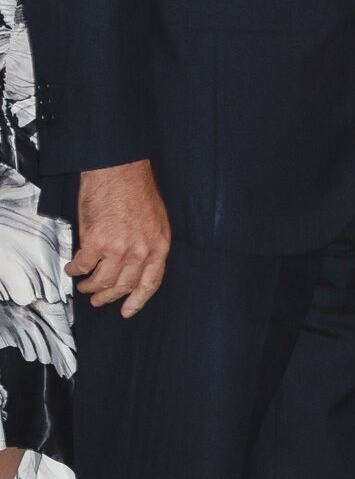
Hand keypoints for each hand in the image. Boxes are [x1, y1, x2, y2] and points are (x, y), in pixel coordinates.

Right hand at [67, 159, 171, 317]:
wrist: (118, 168)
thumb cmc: (136, 188)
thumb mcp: (155, 219)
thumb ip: (148, 244)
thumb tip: (134, 266)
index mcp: (159, 245)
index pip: (150, 283)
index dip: (137, 300)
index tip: (126, 311)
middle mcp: (141, 251)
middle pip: (123, 286)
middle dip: (108, 297)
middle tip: (97, 299)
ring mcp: (118, 249)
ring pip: (101, 282)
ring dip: (90, 286)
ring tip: (84, 285)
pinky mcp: (95, 242)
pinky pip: (82, 266)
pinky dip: (75, 270)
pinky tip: (72, 268)